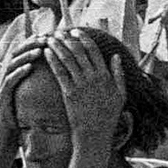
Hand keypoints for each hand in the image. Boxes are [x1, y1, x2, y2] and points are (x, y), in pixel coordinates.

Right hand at [0, 40, 49, 138]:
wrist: (10, 138)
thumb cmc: (23, 117)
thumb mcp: (32, 97)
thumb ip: (39, 82)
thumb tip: (59, 70)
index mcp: (14, 75)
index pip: (24, 52)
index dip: (35, 42)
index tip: (50, 35)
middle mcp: (6, 78)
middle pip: (17, 53)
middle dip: (31, 44)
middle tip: (46, 38)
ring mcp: (1, 88)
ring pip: (12, 65)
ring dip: (26, 56)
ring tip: (40, 50)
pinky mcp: (1, 98)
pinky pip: (9, 82)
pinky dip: (19, 73)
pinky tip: (29, 68)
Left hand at [43, 31, 126, 149]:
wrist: (95, 135)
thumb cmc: (108, 117)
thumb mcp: (120, 95)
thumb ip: (118, 74)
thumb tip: (116, 56)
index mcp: (105, 76)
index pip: (93, 51)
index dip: (83, 38)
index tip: (76, 31)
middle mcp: (93, 78)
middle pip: (78, 52)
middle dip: (68, 39)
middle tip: (60, 31)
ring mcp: (81, 85)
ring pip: (67, 59)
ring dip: (58, 46)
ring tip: (50, 38)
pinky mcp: (69, 93)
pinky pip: (59, 72)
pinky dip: (52, 60)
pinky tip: (46, 52)